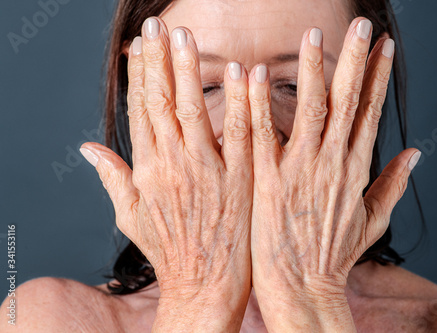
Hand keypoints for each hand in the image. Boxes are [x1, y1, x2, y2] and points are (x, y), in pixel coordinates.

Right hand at [80, 17, 252, 331]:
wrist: (204, 286)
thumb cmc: (169, 252)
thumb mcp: (130, 216)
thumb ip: (111, 177)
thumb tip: (87, 148)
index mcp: (148, 170)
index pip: (141, 110)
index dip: (140, 75)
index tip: (142, 46)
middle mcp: (174, 164)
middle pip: (163, 101)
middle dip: (161, 60)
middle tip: (160, 26)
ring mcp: (208, 170)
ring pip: (197, 109)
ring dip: (192, 70)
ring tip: (189, 37)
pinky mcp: (241, 179)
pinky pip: (241, 134)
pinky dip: (241, 101)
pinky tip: (242, 72)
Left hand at [249, 17, 420, 330]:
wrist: (303, 289)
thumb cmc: (333, 257)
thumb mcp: (373, 220)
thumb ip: (394, 184)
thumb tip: (416, 153)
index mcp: (356, 169)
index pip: (370, 111)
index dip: (378, 76)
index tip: (383, 46)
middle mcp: (332, 163)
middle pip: (348, 100)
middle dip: (356, 59)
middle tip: (361, 25)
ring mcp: (301, 169)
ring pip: (310, 109)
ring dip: (312, 69)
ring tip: (314, 35)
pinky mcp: (269, 180)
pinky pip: (263, 134)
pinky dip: (259, 104)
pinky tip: (254, 74)